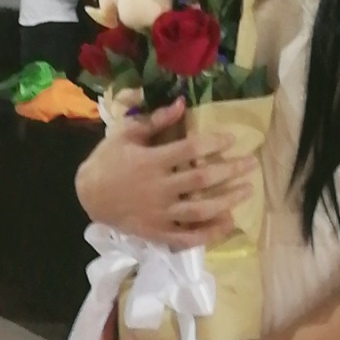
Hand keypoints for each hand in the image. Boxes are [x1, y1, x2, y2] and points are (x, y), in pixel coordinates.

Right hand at [75, 99, 256, 248]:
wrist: (87, 195)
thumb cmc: (108, 159)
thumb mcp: (126, 133)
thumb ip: (155, 120)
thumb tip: (182, 103)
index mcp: (150, 161)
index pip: (189, 150)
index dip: (213, 143)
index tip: (232, 138)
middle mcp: (157, 188)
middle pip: (200, 180)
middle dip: (230, 171)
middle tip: (252, 163)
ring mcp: (158, 213)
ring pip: (199, 210)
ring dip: (227, 201)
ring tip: (247, 190)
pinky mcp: (156, 233)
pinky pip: (186, 237)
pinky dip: (209, 233)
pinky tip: (228, 223)